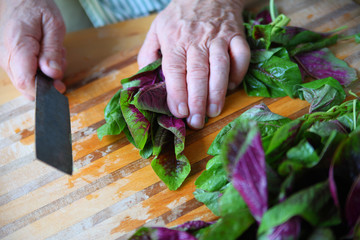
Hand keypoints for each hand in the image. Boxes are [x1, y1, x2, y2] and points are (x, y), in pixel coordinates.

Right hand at [0, 0, 66, 99]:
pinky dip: (40, 69)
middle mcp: (7, 56)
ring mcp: (6, 58)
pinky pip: (25, 73)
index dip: (43, 90)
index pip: (25, 81)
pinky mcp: (9, 59)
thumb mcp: (53, 25)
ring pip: (27, 80)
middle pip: (26, 85)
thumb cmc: (36, 6)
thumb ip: (53, 51)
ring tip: (54, 53)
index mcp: (17, 46)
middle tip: (60, 62)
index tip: (59, 86)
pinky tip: (46, 55)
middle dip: (48, 81)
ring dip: (46, 74)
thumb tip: (53, 74)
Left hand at [138, 0, 249, 128]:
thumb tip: (146, 80)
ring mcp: (219, 37)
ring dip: (217, 92)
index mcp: (175, 39)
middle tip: (196, 121)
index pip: (175, 69)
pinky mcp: (236, 35)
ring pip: (220, 66)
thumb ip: (149, 53)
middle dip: (197, 100)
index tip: (179, 112)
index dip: (177, 93)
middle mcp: (197, 39)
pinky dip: (239, 73)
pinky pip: (241, 56)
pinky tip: (231, 87)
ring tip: (213, 112)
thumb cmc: (180, 16)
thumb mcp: (157, 28)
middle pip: (198, 73)